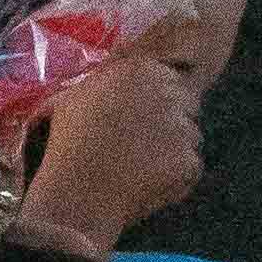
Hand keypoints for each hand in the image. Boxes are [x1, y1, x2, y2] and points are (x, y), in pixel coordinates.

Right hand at [22, 49, 205, 249]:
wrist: (76, 190)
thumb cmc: (69, 143)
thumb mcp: (77, 95)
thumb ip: (106, 81)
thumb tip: (118, 77)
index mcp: (143, 71)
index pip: (170, 80)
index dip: (158, 103)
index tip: (142, 121)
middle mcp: (168, 93)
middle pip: (188, 106)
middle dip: (171, 124)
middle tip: (145, 147)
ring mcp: (182, 127)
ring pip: (191, 137)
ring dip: (175, 151)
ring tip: (143, 168)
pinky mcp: (189, 160)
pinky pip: (192, 168)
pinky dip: (177, 179)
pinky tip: (149, 184)